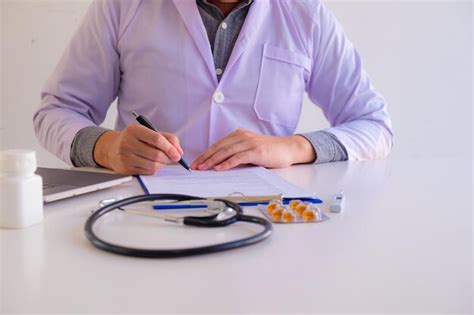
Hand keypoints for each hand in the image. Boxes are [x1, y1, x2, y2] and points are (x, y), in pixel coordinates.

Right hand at [94, 125, 182, 174]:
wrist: (112, 148)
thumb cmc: (134, 139)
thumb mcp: (149, 132)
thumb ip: (167, 138)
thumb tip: (179, 151)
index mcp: (135, 130)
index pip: (157, 139)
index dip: (170, 148)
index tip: (177, 154)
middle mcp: (128, 142)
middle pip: (156, 154)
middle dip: (168, 158)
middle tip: (172, 158)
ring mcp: (125, 156)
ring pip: (153, 165)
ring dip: (162, 165)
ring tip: (162, 161)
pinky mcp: (125, 168)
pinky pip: (147, 172)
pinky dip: (154, 169)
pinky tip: (151, 164)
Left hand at [191, 129, 315, 170]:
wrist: (288, 148)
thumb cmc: (269, 151)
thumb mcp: (249, 149)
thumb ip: (236, 153)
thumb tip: (219, 164)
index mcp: (238, 135)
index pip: (218, 145)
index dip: (205, 154)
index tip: (196, 163)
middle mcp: (242, 136)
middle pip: (219, 147)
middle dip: (205, 158)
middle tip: (195, 167)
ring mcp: (249, 143)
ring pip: (226, 151)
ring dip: (212, 161)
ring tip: (203, 168)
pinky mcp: (256, 151)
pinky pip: (238, 157)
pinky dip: (227, 163)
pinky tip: (219, 168)